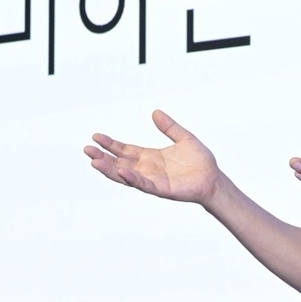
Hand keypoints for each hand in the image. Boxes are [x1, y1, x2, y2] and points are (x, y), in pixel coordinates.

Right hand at [85, 109, 221, 204]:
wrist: (214, 178)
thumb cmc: (200, 161)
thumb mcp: (184, 138)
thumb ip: (169, 127)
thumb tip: (155, 112)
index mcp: (150, 157)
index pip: (125, 150)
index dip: (110, 144)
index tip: (95, 137)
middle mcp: (147, 169)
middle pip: (119, 162)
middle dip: (103, 157)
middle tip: (86, 150)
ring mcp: (152, 180)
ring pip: (125, 175)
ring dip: (110, 169)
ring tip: (94, 162)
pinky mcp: (161, 189)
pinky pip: (144, 184)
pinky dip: (132, 178)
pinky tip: (121, 171)